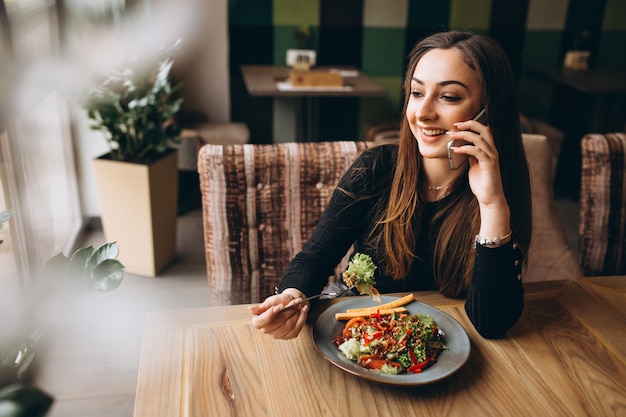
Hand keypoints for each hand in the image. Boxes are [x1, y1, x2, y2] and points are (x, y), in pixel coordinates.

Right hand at [249, 290, 308, 338]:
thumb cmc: (279, 302)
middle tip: (294, 302)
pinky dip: (302, 317)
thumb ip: (262, 307)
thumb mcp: (271, 301)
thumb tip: (250, 310)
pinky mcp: (288, 336)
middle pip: (278, 322)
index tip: (279, 306)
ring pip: (289, 325)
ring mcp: (277, 335)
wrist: (290, 303)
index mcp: (258, 321)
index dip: (270, 315)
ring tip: (298, 304)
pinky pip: (297, 328)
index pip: (261, 322)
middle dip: (288, 310)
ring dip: (296, 313)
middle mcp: (266, 330)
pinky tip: (303, 310)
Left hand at [448, 119, 510, 235]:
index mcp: (489, 150)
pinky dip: (465, 148)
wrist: (489, 198)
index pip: (483, 131)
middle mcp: (493, 151)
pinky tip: (456, 149)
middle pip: (485, 130)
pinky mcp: (490, 165)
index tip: (457, 124)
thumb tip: (463, 148)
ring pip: (480, 139)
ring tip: (452, 136)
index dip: (471, 125)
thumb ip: (472, 156)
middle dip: (470, 124)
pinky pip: (477, 152)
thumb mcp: (474, 166)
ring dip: (464, 135)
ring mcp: (492, 157)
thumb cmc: (482, 183)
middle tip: (455, 125)